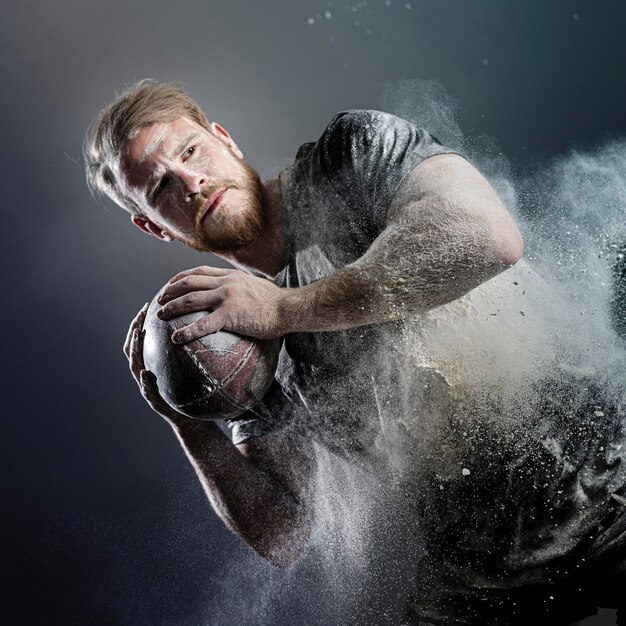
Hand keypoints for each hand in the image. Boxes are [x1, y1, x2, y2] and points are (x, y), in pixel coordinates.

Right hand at [122, 303, 189, 427]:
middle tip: (141, 316)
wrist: (194, 418)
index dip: (142, 321)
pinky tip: (146, 372)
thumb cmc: (197, 390)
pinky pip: (145, 389)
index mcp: (154, 361)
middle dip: (133, 329)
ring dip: (134, 349)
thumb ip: (197, 349)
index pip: (143, 337)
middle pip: (132, 347)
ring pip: (134, 365)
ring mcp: (147, 386)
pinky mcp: (153, 401)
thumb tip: (214, 323)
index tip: (149, 305)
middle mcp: (146, 371)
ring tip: (139, 335)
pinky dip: (144, 380)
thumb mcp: (197, 367)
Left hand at [155, 266, 290, 341]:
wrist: (289, 309)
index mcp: (231, 275)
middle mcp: (226, 282)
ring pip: (191, 299)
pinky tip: (176, 339)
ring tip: (160, 316)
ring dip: (172, 307)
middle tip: (159, 300)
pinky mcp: (230, 315)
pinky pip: (203, 324)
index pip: (199, 272)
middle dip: (170, 291)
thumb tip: (240, 295)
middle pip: (189, 282)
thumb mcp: (258, 286)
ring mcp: (227, 297)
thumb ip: (244, 287)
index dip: (181, 278)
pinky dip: (187, 331)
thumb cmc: (277, 302)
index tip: (170, 285)